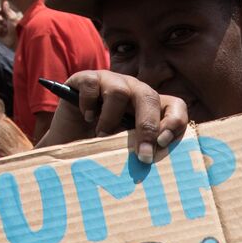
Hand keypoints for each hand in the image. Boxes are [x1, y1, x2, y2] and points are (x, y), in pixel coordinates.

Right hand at [0, 0, 19, 48]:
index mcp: (9, 16)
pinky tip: (3, 32)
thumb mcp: (12, 17)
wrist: (17, 40)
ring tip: (4, 28)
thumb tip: (5, 1)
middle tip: (2, 20)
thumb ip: (7, 10)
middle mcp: (5, 21)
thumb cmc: (17, 28)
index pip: (1, 11)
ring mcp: (2, 28)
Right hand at [36, 70, 188, 163]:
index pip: (175, 105)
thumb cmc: (100, 148)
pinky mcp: (86, 79)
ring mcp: (110, 81)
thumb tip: (157, 162)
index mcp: (150, 106)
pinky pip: (91, 85)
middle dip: (147, 127)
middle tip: (142, 155)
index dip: (174, 121)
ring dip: (110, 120)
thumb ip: (143, 150)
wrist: (66, 143)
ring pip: (119, 91)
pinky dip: (88, 104)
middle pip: (149, 96)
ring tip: (101, 136)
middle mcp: (134, 90)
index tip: (164, 143)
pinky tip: (87, 118)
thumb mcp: (126, 151)